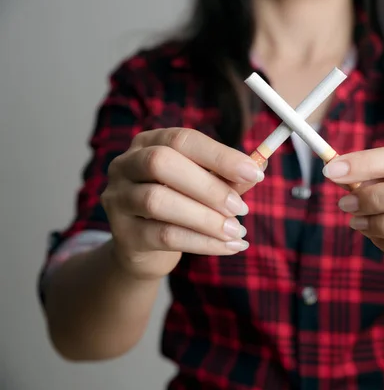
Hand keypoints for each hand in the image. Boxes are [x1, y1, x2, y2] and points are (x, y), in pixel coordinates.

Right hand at [100, 128, 264, 279]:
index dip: (220, 155)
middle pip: (161, 163)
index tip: (254, 172)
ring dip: (206, 218)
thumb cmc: (180, 206)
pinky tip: (228, 247)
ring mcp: (118, 199)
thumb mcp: (205, 188)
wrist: (146, 249)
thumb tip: (260, 168)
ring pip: (158, 202)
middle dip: (209, 187)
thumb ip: (229, 178)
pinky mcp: (123, 233)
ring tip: (236, 231)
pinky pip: (163, 236)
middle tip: (241, 208)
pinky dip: (202, 242)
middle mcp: (126, 165)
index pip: (183, 139)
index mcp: (149, 143)